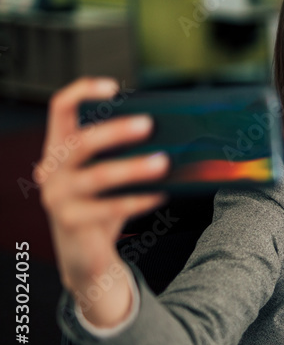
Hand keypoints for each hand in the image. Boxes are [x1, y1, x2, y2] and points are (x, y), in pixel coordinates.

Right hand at [36, 78, 167, 325]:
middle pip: (81, 141)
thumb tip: (172, 134)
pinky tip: (160, 196)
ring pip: (97, 175)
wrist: (86, 257)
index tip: (114, 87)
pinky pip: (108, 208)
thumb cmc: (103, 206)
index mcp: (60, 148)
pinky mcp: (70, 222)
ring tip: (163, 162)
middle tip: (149, 124)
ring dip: (133, 167)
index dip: (82, 92)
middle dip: (115, 131)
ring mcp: (57, 196)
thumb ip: (123, 154)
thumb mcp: (109, 175)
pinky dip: (137, 200)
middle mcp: (51, 169)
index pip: (59, 108)